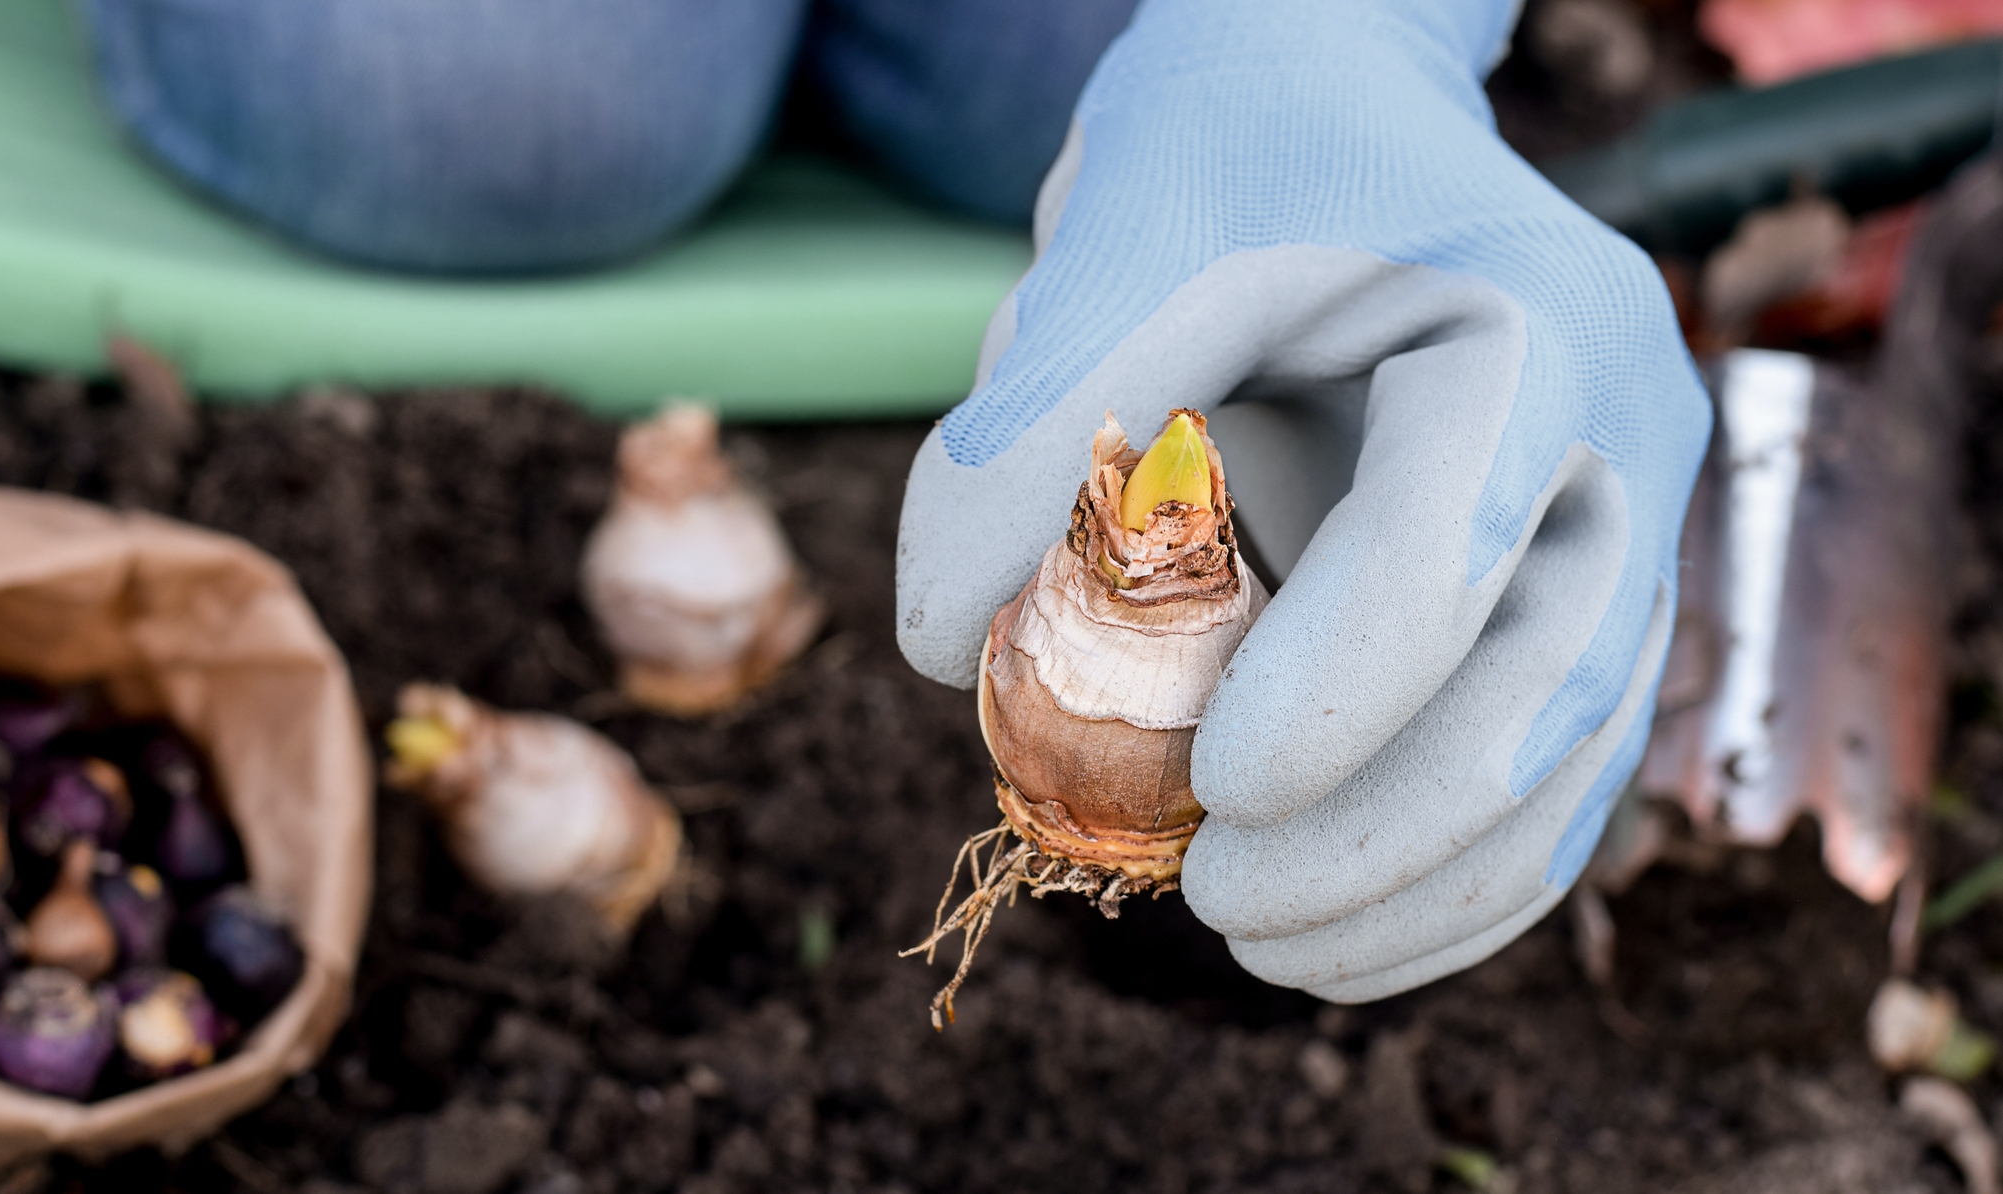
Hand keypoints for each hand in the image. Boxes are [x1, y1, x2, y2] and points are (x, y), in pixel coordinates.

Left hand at [896, 0, 1708, 999]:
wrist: (1340, 122)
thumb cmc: (1236, 153)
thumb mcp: (1127, 233)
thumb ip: (1039, 417)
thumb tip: (943, 642)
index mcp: (1538, 325)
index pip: (1454, 534)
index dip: (1342, 683)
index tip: (1210, 785)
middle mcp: (1619, 443)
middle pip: (1547, 682)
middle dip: (1382, 829)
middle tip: (1214, 904)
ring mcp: (1615, 541)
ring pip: (1565, 768)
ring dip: (1418, 890)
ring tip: (1257, 945)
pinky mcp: (1570, 620)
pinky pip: (1546, 788)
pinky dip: (1446, 885)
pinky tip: (1328, 945)